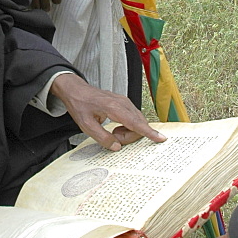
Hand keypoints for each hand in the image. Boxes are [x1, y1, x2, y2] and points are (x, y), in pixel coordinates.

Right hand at [31, 0, 63, 9]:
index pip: (57, 0)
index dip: (57, 0)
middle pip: (46, 6)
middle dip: (47, 7)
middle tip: (46, 6)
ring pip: (36, 6)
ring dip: (38, 6)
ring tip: (38, 5)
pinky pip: (29, 0)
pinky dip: (30, 2)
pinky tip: (31, 1)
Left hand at [49, 73, 164, 150]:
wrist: (76, 90)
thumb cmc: (80, 104)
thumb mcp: (86, 125)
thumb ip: (102, 138)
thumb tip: (116, 147)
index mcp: (114, 108)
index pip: (135, 123)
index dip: (149, 132)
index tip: (160, 138)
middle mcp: (122, 103)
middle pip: (139, 124)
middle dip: (130, 137)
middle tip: (114, 138)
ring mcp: (125, 102)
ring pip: (137, 122)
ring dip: (129, 132)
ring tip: (113, 132)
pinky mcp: (124, 103)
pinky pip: (133, 118)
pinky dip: (128, 126)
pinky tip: (116, 127)